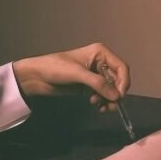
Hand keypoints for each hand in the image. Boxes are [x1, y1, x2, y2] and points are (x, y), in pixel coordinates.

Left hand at [12, 42, 129, 111]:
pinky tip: (95, 105)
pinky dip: (102, 101)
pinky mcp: (89, 85)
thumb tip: (116, 96)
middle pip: (118, 79)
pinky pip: (103, 94)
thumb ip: (98, 84)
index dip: (123, 82)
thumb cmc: (55, 68)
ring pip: (111, 89)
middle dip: (115, 93)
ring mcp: (95, 75)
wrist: (37, 77)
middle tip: (111, 105)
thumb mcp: (78, 74)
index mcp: (100, 53)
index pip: (121, 67)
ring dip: (109, 99)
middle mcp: (100, 62)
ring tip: (101, 107)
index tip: (120, 96)